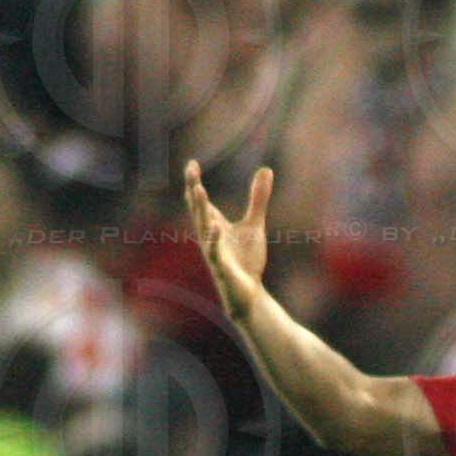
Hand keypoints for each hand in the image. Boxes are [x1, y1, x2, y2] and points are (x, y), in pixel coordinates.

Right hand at [184, 160, 271, 319]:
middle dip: (194, 189)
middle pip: (198, 209)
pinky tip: (215, 226)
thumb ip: (257, 198)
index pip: (200, 201)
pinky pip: (214, 251)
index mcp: (213, 225)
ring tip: (198, 189)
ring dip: (200, 208)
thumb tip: (265, 169)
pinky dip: (214, 239)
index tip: (192, 163)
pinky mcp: (221, 266)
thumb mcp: (254, 224)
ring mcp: (213, 251)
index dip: (194, 182)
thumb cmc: (246, 260)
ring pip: (203, 227)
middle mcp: (208, 236)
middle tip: (190, 170)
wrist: (248, 293)